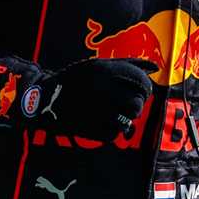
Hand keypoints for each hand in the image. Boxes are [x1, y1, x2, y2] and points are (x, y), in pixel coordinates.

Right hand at [0, 54, 155, 139]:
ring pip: (128, 120)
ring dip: (126, 118)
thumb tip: (155, 68)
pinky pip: (114, 133)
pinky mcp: (90, 129)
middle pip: (137, 103)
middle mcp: (102, 89)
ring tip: (114, 112)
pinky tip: (102, 121)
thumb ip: (130, 64)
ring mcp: (96, 110)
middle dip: (136, 104)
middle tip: (127, 104)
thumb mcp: (100, 65)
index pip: (142, 83)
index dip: (145, 89)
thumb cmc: (78, 80)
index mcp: (106, 71)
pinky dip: (113, 130)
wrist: (43, 99)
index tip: (138, 91)